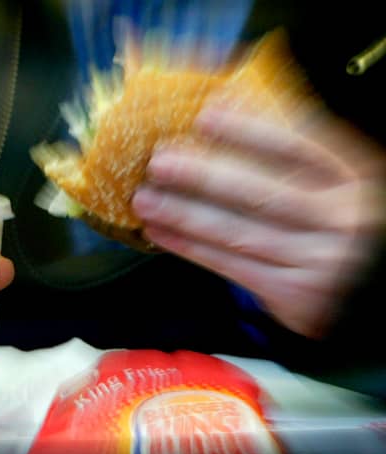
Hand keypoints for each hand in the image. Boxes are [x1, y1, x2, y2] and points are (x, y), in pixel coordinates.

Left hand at [132, 104, 385, 337]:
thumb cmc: (343, 222)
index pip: (298, 146)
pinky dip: (191, 248)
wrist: (373, 287)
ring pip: (238, 233)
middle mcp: (343, 219)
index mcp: (356, 177)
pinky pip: (232, 267)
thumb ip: (297, 151)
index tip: (204, 116)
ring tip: (144, 199)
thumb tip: (231, 105)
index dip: (248, 130)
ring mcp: (321, 261)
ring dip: (184, 215)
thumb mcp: (339, 181)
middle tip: (158, 162)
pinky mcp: (297, 295)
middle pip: (260, 193)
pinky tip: (162, 232)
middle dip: (201, 176)